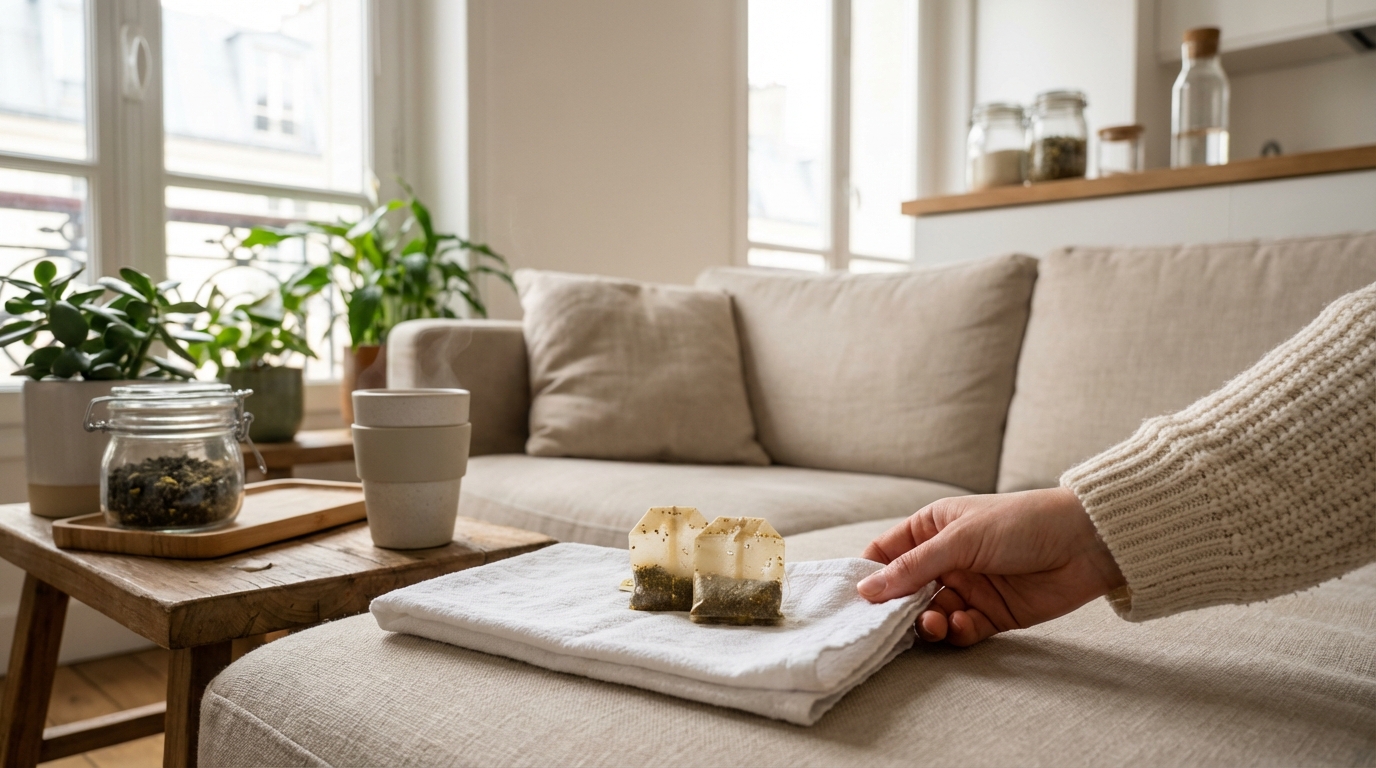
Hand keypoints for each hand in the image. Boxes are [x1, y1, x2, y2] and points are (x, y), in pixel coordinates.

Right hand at [857, 486, 1124, 646]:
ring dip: (928, 623)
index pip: (886, 554)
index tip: (855, 599)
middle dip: (897, 608)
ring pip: (931, 614)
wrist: (1085, 543)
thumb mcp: (960, 539)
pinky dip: (959, 632)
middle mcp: (945, 559)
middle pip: (905, 591)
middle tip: (891, 623)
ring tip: (934, 624)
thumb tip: (866, 589)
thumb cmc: (1021, 523)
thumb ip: (913, 567)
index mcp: (931, 528)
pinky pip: (962, 630)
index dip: (869, 575)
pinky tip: (966, 624)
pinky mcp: (991, 613)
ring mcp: (968, 587)